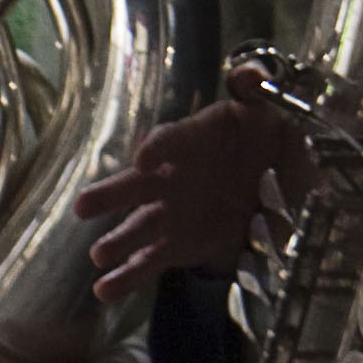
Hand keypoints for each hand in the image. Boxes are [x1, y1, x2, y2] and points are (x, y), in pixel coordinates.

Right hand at [78, 91, 304, 303]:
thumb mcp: (273, 115)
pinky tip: (104, 290)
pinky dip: (126, 277)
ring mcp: (170, 214)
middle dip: (110, 195)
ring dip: (115, 240)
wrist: (278, 188)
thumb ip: (259, 95)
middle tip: (83, 207)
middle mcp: (172, 178)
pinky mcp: (176, 246)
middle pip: (135, 185)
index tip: (144, 159)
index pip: (170, 141)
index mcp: (194, 142)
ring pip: (136, 226)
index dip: (158, 148)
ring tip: (98, 256)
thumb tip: (249, 73)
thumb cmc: (270, 144)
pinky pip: (147, 261)